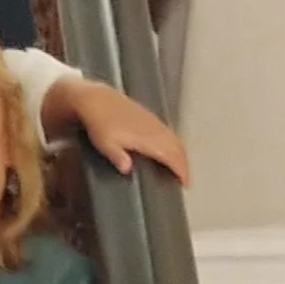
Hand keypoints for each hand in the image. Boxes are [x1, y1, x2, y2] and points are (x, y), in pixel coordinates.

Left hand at [46, 74, 189, 184]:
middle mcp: (154, 129)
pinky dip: (174, 143)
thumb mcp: (105, 144)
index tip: (185, 183)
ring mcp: (153, 122)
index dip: (180, 169)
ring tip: (181, 167)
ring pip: (175, 139)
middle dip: (184, 164)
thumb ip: (118, 157)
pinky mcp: (149, 117)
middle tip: (186, 180)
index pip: (171, 155)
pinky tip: (170, 149)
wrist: (98, 100)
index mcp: (147, 137)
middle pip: (177, 148)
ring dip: (181, 154)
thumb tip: (127, 169)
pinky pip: (169, 132)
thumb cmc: (100, 124)